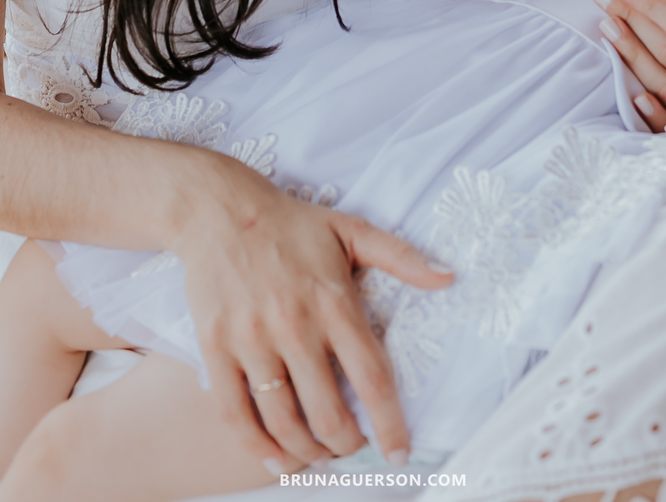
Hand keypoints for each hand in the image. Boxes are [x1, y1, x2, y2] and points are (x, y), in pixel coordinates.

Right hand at [173, 151, 451, 471]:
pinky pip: (235, 413)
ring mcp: (251, 338)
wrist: (219, 208)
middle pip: (328, 413)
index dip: (390, 425)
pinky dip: (256, 446)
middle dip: (346, 444)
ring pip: (283, 421)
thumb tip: (449, 278)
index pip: (372, 379)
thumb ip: (402, 257)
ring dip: (307, 451)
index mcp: (333, 300)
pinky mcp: (215, 346)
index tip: (398, 453)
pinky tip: (274, 456)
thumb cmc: (292, 223)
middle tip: (352, 446)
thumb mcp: (351, 230)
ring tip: (318, 453)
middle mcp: (294, 324)